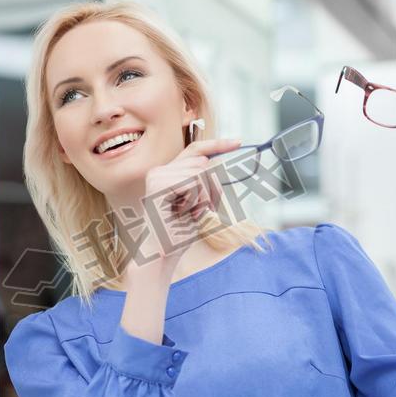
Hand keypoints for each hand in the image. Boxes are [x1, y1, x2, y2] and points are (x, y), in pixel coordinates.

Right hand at [138, 138, 240, 264]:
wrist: (161, 254)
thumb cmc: (178, 234)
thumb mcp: (197, 203)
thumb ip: (203, 182)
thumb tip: (216, 164)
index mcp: (168, 173)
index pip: (195, 150)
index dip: (217, 144)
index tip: (238, 142)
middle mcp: (159, 170)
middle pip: (203, 163)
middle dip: (211, 188)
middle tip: (200, 209)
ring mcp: (157, 175)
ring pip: (200, 173)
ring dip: (202, 197)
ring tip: (189, 213)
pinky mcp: (158, 184)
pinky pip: (193, 182)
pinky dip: (195, 200)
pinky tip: (182, 212)